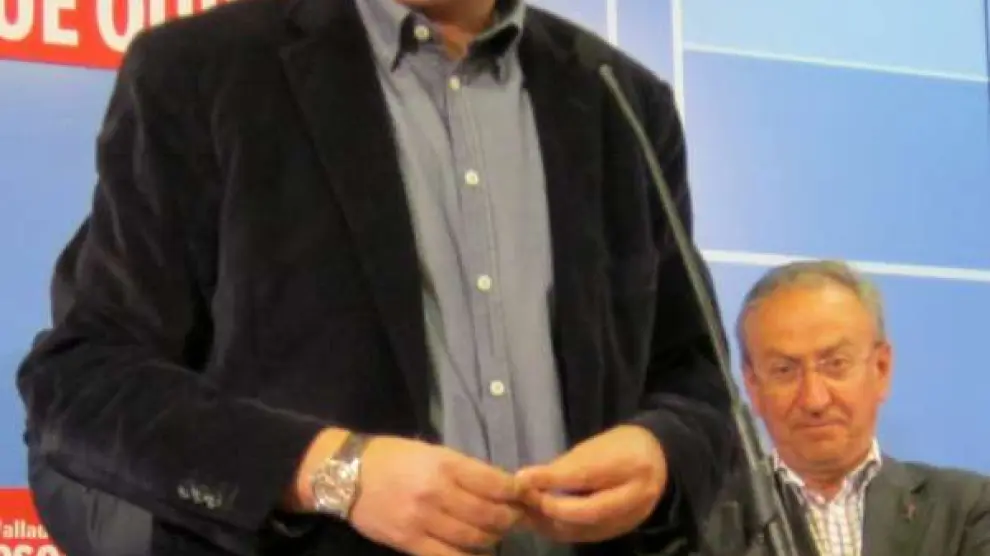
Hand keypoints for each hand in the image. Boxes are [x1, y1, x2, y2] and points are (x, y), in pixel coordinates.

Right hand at [348, 436, 522, 555]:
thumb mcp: (430, 451)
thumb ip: (463, 469)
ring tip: (495, 533)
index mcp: (444, 464)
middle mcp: (437, 492)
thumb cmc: (392, 457)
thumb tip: (500, 485)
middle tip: (515, 518)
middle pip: (489, 514)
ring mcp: (423, 520)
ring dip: (493, 538)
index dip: (516, 492)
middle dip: (509, 518)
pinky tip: (477, 553)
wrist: (346, 475)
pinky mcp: (410, 542)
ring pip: (474, 538)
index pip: (494, 483)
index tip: (524, 495)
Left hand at [514, 425, 667, 542]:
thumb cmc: (621, 446)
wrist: (657, 459)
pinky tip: (544, 522)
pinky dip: (563, 530)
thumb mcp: (595, 445)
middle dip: (552, 508)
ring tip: (527, 513)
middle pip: (589, 511)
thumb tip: (526, 480)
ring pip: (586, 529)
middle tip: (524, 501)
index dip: (551, 479)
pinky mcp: (623, 530)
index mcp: (631, 464)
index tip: (522, 478)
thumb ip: (565, 466)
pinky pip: (588, 535)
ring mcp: (632, 518)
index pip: (586, 475)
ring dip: (552, 524)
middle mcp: (636, 496)